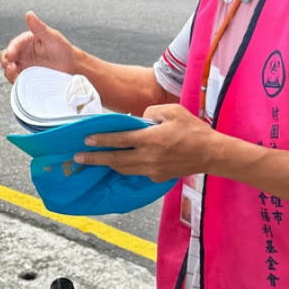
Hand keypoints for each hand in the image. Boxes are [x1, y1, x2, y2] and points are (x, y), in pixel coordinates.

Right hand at [0, 10, 76, 83]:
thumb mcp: (51, 37)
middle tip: (11, 66)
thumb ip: (39, 27)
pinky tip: (18, 80)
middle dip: (6, 61)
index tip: (11, 55)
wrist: (71, 66)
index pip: (14, 44)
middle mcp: (23, 52)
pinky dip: (14, 80)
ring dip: (9, 72)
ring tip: (15, 74)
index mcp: (27, 41)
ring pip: (9, 68)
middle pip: (7, 57)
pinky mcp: (26, 76)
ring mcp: (24, 65)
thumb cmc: (63, 49)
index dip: (11, 49)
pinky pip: (16, 79)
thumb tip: (29, 14)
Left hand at [74, 103, 219, 181]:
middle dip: (95, 159)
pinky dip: (124, 168)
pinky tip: (117, 164)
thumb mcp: (173, 111)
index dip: (101, 140)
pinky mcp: (156, 177)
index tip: (85, 140)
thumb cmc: (193, 129)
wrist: (211, 154)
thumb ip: (152, 111)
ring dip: (107, 165)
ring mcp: (152, 170)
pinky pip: (135, 173)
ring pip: (123, 169)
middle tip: (77, 158)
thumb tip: (137, 119)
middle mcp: (148, 157)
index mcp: (151, 139)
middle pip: (115, 159)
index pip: (120, 140)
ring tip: (93, 161)